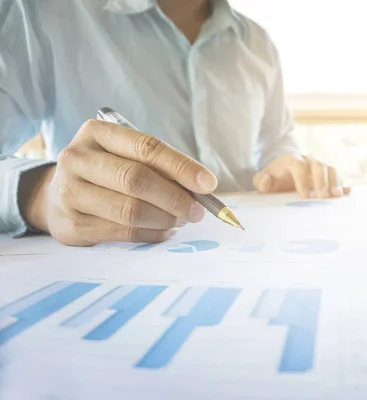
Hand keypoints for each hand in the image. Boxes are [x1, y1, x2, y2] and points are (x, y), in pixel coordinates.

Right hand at [19, 119, 217, 246]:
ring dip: (165, 218)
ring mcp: (69, 192)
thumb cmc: (107, 171)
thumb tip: (202, 190)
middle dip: (176, 198)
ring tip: (181, 220)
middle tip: (197, 211)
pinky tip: (164, 230)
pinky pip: (123, 232)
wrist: (57, 194)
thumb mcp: (127, 156)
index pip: (147, 147)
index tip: (209, 184)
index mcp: (96, 133)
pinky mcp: (71, 225)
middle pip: (137, 179)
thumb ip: (160, 167)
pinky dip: (152, 233)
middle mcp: (77, 159)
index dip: (182, 167)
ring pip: (130, 210)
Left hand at [253, 153, 350, 198]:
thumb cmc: (274, 179)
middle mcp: (308, 160)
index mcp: (292, 159)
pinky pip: (338, 177)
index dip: (302, 179)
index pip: (298, 165)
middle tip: (323, 196)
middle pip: (318, 164)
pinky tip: (346, 193)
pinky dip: (343, 184)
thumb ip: (261, 181)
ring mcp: (320, 167)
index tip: (304, 195)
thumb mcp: (263, 179)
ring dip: (335, 181)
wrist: (283, 175)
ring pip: (330, 168)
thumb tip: (266, 182)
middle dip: (322, 180)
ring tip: (337, 196)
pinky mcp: (327, 175)